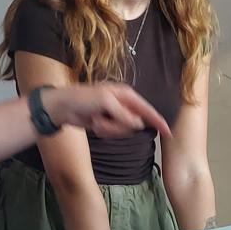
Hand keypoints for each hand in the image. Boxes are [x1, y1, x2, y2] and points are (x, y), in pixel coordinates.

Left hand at [44, 83, 172, 140]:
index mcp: (126, 95)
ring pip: (124, 132)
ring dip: (109, 130)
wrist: (62, 107)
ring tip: (96, 121)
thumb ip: (124, 113)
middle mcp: (123, 105)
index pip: (147, 110)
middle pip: (134, 124)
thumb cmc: (82, 98)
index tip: (168, 132)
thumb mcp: (105, 102)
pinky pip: (113, 134)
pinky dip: (103, 132)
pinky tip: (94, 124)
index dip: (158, 121)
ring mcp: (115, 116)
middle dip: (118, 127)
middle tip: (102, 120)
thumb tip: (138, 124)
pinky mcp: (107, 125)